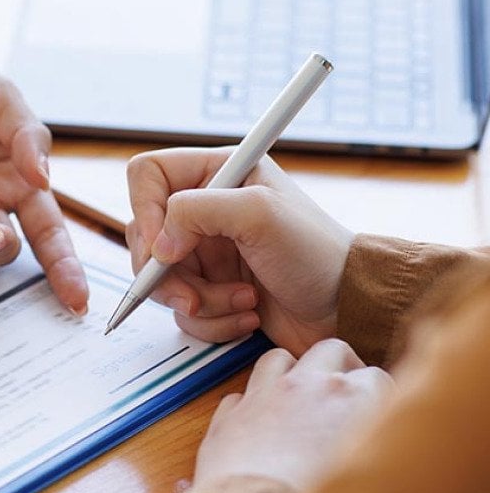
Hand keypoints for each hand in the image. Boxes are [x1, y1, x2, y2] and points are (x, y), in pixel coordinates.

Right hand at [126, 147, 352, 350]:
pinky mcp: (211, 287)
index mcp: (217, 173)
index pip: (147, 175)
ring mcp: (206, 251)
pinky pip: (182, 308)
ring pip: (160, 278)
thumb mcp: (259, 214)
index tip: (163, 245)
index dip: (144, 208)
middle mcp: (206, 209)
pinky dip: (212, 319)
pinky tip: (248, 313)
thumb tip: (158, 243)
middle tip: (194, 294)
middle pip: (144, 235)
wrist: (349, 308)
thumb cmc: (317, 253)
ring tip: (243, 301)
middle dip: (168, 273)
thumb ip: (195, 211)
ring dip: (198, 300)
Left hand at [194, 340, 392, 490]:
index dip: (380, 395)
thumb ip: (377, 442)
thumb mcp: (368, 467)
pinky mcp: (230, 414)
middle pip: (331, 350)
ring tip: (299, 398)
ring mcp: (264, 394)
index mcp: (353, 397)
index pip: (377, 377)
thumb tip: (388, 451)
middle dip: (340, 366)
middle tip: (344, 393)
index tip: (379, 412)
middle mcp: (307, 385)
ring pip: (279, 359)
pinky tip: (258, 423)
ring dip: (291, 373)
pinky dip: (251, 403)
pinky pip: (242, 393)